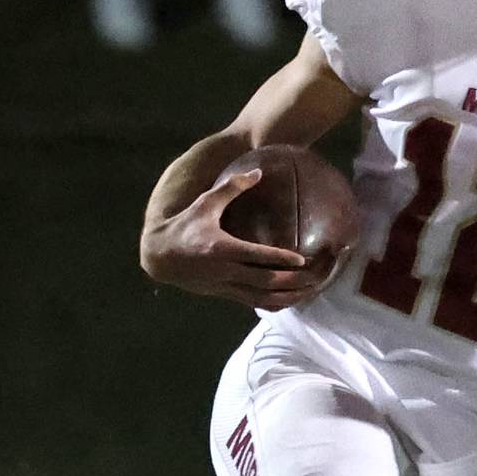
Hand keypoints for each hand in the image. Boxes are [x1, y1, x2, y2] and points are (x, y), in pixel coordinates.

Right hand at [141, 170, 326, 311]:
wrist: (159, 257)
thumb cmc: (184, 226)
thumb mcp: (205, 203)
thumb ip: (231, 188)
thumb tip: (258, 172)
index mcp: (221, 248)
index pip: (256, 256)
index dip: (280, 258)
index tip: (302, 259)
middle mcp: (225, 271)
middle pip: (266, 281)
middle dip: (293, 282)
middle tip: (317, 277)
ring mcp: (226, 286)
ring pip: (262, 298)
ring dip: (288, 297)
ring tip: (311, 292)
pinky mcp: (225, 295)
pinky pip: (254, 303)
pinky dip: (275, 304)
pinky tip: (292, 300)